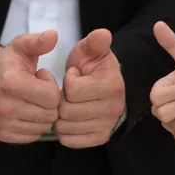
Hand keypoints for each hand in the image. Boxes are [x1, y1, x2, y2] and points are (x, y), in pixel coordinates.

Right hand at [0, 31, 61, 142]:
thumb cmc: (5, 62)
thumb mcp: (21, 46)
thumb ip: (38, 41)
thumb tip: (53, 35)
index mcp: (12, 83)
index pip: (52, 98)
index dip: (51, 86)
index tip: (41, 78)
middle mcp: (4, 106)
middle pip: (49, 115)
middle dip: (48, 102)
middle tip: (36, 90)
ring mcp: (1, 123)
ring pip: (42, 127)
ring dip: (41, 114)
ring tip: (30, 100)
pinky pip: (31, 136)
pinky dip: (32, 125)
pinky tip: (25, 111)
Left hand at [56, 29, 124, 147]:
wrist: (102, 87)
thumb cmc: (91, 67)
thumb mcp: (90, 50)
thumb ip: (94, 42)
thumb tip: (103, 34)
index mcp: (112, 84)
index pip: (72, 90)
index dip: (68, 81)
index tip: (74, 76)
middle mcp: (114, 108)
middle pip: (67, 111)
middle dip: (61, 100)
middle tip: (69, 93)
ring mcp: (108, 125)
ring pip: (66, 127)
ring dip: (60, 116)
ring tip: (68, 104)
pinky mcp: (100, 138)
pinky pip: (70, 140)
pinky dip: (64, 131)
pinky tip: (69, 118)